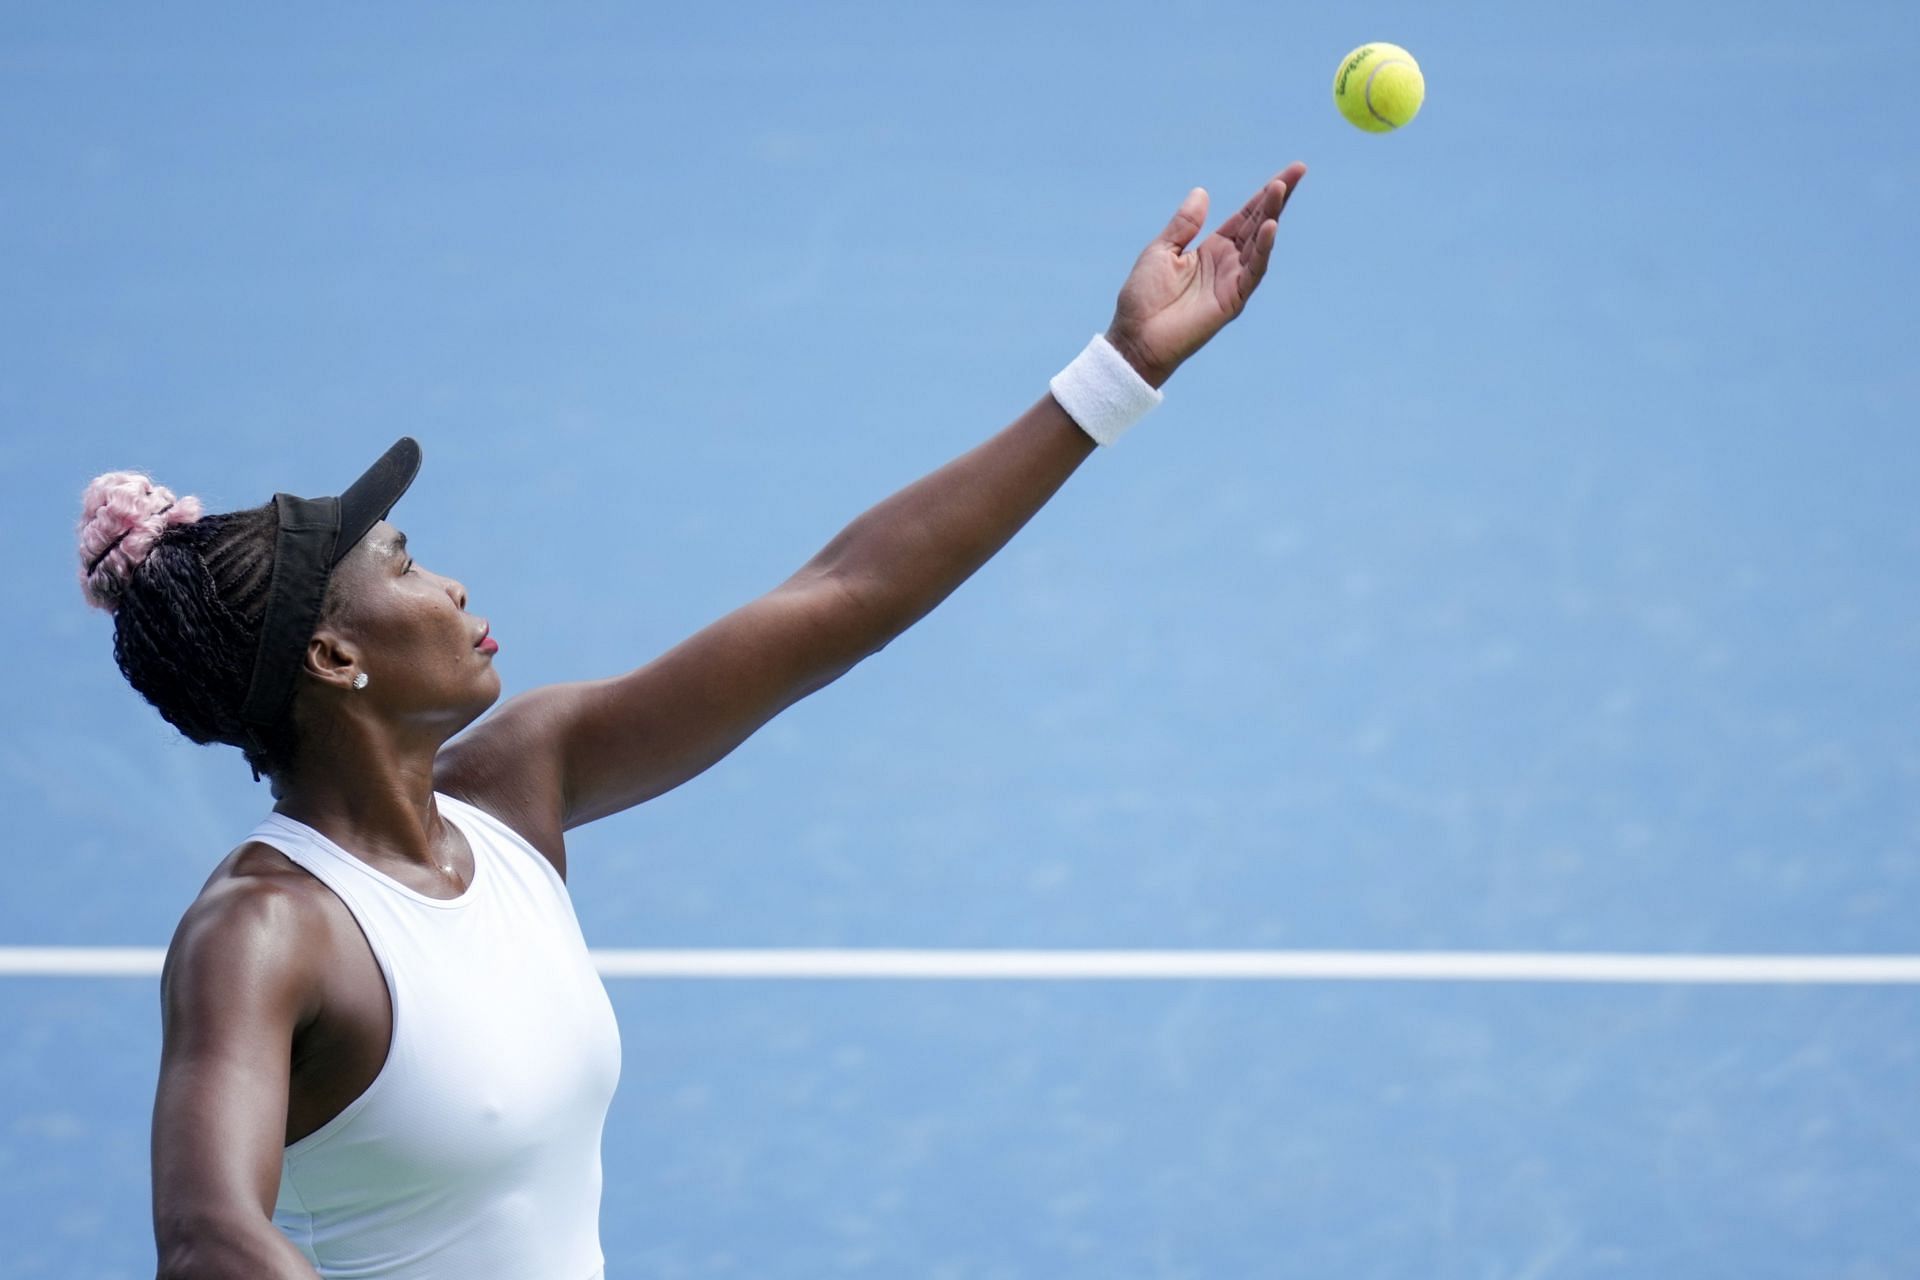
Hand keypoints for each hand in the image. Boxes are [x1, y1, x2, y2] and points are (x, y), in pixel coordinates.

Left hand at [1104, 163, 1305, 387]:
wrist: (1136, 338)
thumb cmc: (1143, 298)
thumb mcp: (1161, 251)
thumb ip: (1184, 225)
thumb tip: (1202, 192)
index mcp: (1212, 249)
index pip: (1245, 216)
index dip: (1264, 195)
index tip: (1288, 173)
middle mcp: (1228, 262)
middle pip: (1259, 224)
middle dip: (1278, 197)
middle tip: (1299, 169)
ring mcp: (1233, 281)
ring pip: (1259, 243)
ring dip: (1271, 215)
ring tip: (1281, 188)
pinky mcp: (1233, 300)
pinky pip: (1252, 272)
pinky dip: (1262, 250)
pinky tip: (1269, 227)